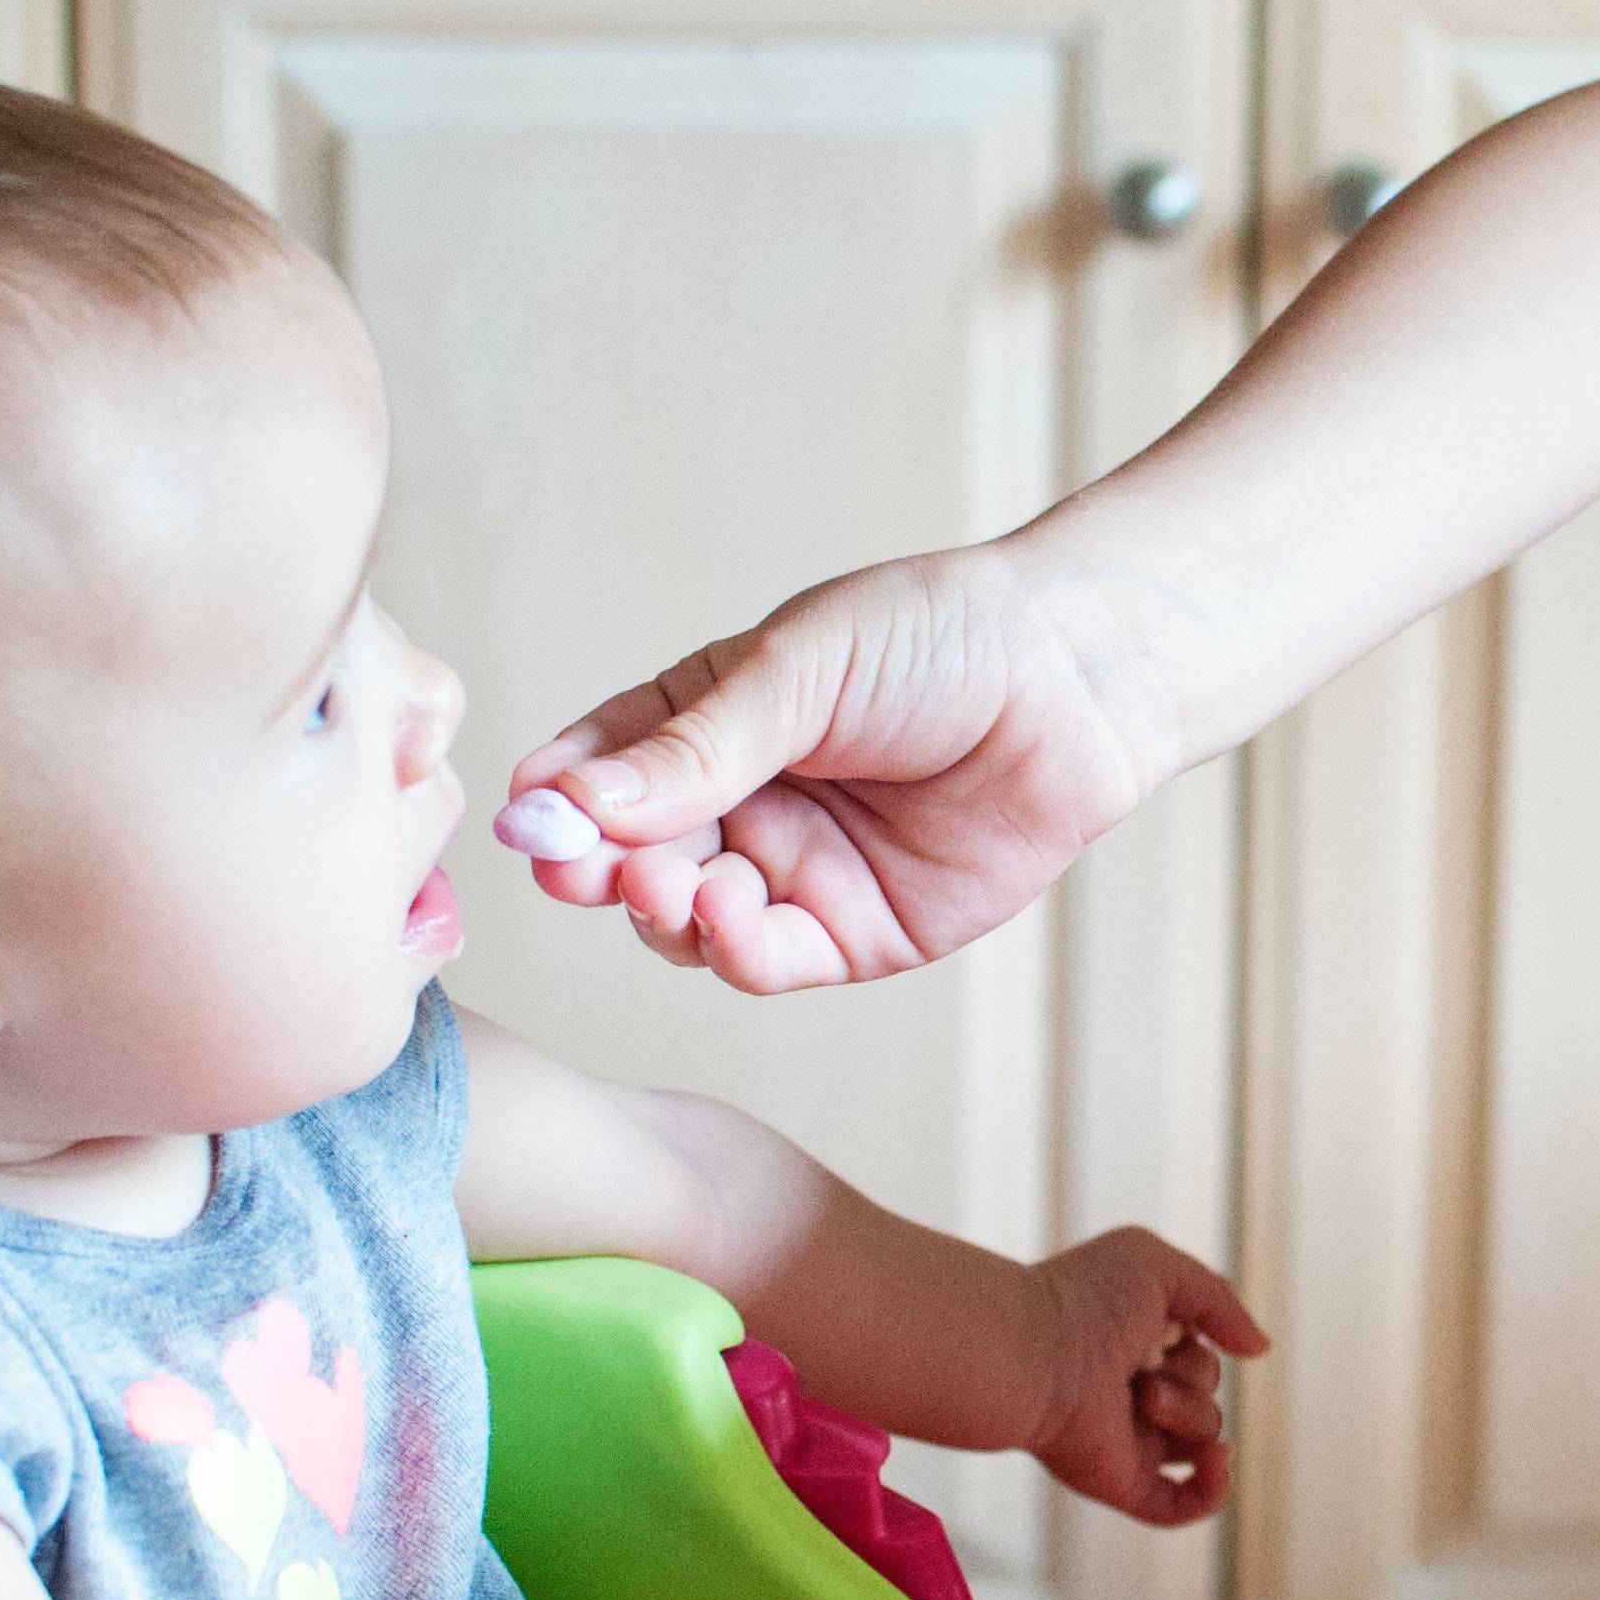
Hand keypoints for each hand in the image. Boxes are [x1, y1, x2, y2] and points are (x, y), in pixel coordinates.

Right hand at [503, 544, 1169, 995]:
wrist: (1075, 680)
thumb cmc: (938, 638)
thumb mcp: (797, 672)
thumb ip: (690, 749)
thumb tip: (563, 802)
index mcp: (708, 721)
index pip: (600, 769)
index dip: (557, 800)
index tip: (524, 818)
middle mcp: (740, 803)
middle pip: (630, 856)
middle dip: (595, 867)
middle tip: (576, 868)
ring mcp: (794, 873)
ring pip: (685, 920)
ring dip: (659, 910)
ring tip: (665, 882)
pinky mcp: (856, 933)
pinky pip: (768, 961)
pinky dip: (733, 949)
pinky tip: (728, 912)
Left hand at [1025, 1230, 1268, 1526]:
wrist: (1035, 1354)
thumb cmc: (1085, 1301)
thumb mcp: (1159, 1267)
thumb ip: (1219, 1299)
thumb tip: (1260, 1349)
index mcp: (1134, 1349)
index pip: (1197, 1354)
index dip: (1193, 1337)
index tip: (1159, 1323)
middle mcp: (1132, 1397)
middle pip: (1207, 1395)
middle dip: (1191, 1377)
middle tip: (1139, 1363)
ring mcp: (1130, 1443)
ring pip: (1203, 1441)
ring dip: (1187, 1413)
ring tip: (1140, 1396)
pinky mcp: (1123, 1483)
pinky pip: (1183, 1505)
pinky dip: (1212, 1489)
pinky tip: (1215, 1460)